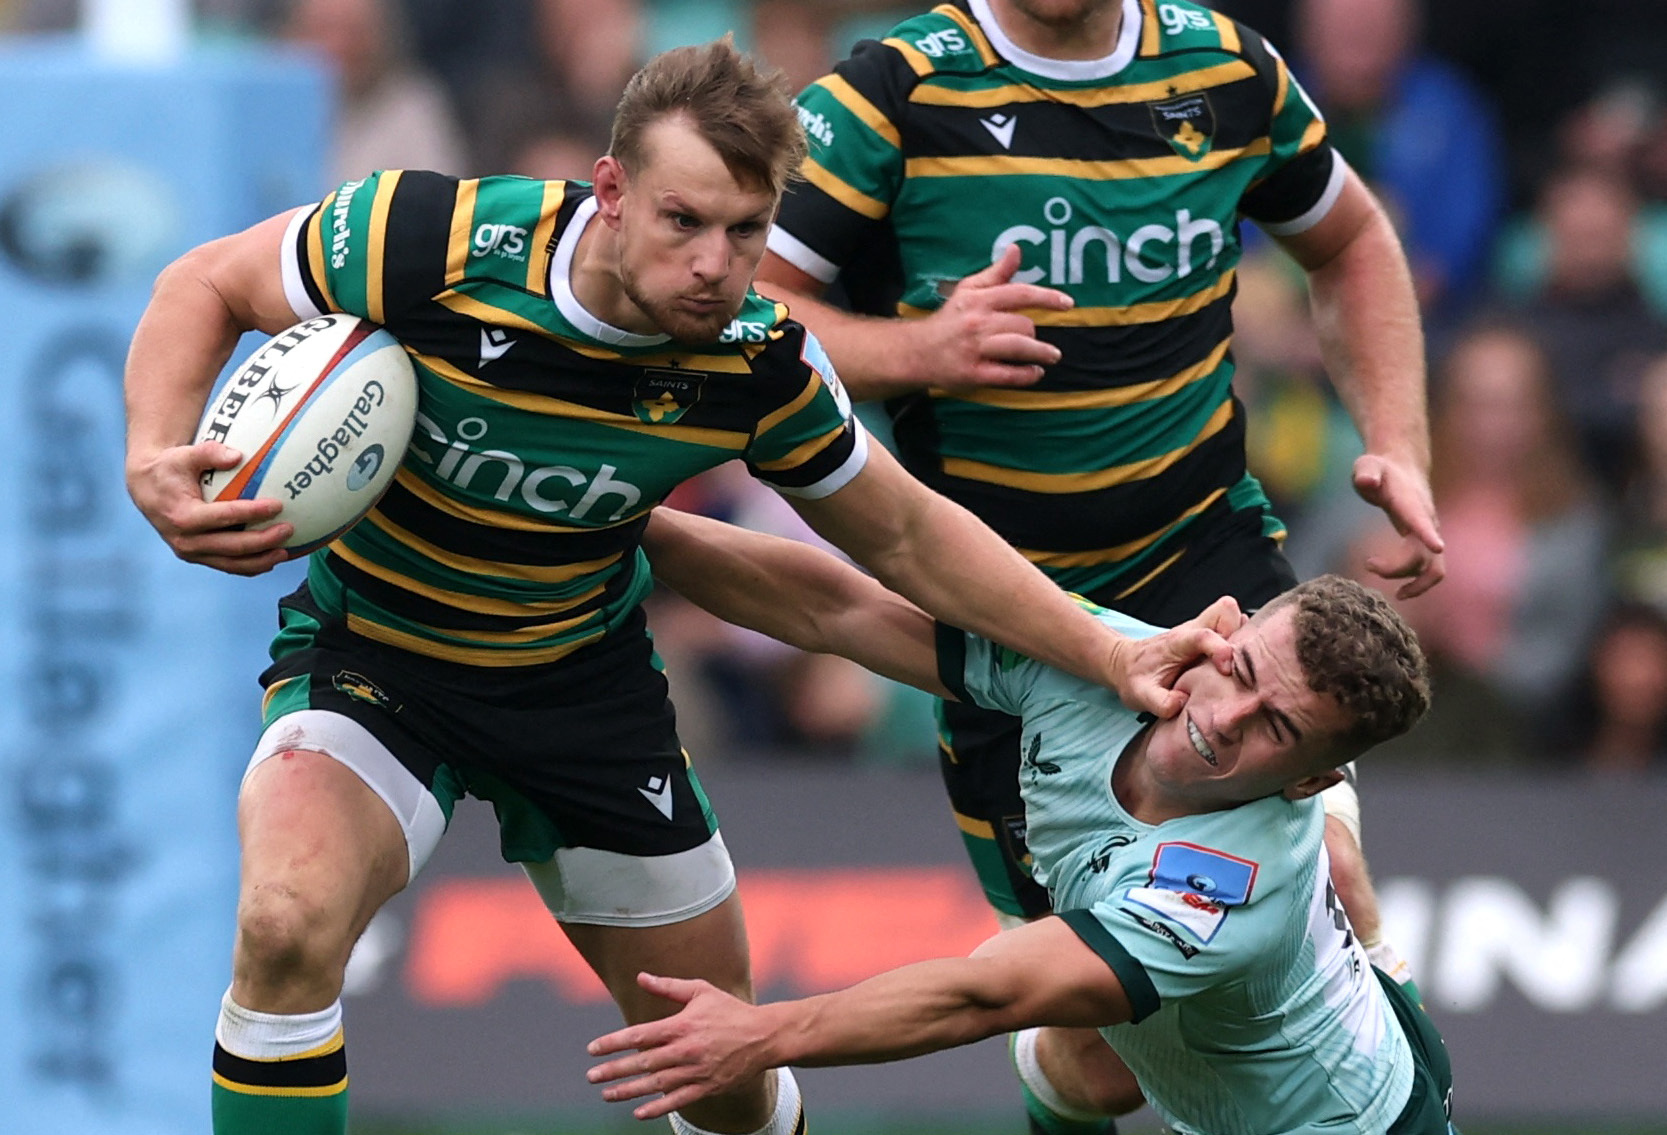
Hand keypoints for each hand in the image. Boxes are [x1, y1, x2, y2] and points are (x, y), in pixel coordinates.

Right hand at [126, 441, 293, 575]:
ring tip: (285, 552)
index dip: (253, 513)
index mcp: (183, 516)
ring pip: (231, 564)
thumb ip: (209, 452)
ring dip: (261, 560)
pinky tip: (271, 559)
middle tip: (288, 529)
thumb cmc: (170, 468)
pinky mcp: (197, 557)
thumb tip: (238, 456)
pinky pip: (227, 566)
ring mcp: (191, 552)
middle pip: (232, 546)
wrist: (147, 489)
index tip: (278, 505)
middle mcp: (185, 540)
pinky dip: (250, 566)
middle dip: (263, 541)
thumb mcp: (185, 455)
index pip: (224, 517)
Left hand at [586, 974, 770, 1120]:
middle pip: (643, 1063)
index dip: (613, 1042)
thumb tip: (641, 977)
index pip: (639, 1035)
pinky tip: (638, 1112)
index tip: (593, 1049)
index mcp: (682, 1025)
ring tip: (606, 1095)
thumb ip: (668, 987)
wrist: (764, 1036)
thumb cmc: (730, 1010)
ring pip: (656, 1085)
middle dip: (614, 1070)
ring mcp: (696, 1071)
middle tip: (591, 1076)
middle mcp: (686, 1050)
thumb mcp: (701, 991)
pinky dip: (657, 1108)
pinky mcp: (707, 1087)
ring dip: (629, 1091)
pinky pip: (678, 1100)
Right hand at [909, 244, 1073, 388]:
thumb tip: (1016, 249)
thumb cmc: (950, 319)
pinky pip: (1009, 375)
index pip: (1020, 294)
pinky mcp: (974, 374)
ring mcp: (976, 350)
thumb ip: (996, 273)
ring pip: (1019, 347)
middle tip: (1032, 337)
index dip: (1047, 297)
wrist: (917, 352)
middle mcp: (978, 323)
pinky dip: (1027, 375)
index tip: (1068, 303)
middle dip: (1032, 332)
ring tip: (1052, 356)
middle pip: (1023, 325)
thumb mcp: (969, 290)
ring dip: (1041, 353)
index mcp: (979, 300)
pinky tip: (1035, 372)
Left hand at [1110, 596, 1240, 716]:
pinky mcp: (1210, 637)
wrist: (1125, 664)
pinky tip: (1234, 665)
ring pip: (1234, 617)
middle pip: (1226, 611)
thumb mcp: (1140, 695)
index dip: (1220, 649)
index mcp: (1177, 642)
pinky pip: (1234, 629)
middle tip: (1237, 662)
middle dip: (1238, 632)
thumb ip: (1160, 702)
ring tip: (1237, 664)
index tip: (1226, 671)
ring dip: (1242, 637)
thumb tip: (1182, 703)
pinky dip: (1240, 643)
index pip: (1204, 635)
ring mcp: (1203, 631)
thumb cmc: (1135, 677)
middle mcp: (1193, 630)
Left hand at [1351, 453, 1444, 598]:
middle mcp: (1426, 521)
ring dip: (1413, 583)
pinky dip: (1419, 584)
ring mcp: (1429, 533)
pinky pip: (1431, 570)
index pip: (1420, 519)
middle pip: (1423, 553)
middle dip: (1397, 567)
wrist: (1403, 467)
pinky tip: (1400, 592)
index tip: (1437, 546)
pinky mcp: (1425, 543)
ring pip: (1432, 568)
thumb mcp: (1368, 466)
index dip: (1428, 533)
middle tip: (1368, 563)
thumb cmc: (1380, 469)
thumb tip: (1366, 481)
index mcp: (1411, 503)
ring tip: (1386, 584)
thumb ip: (1366, 472)